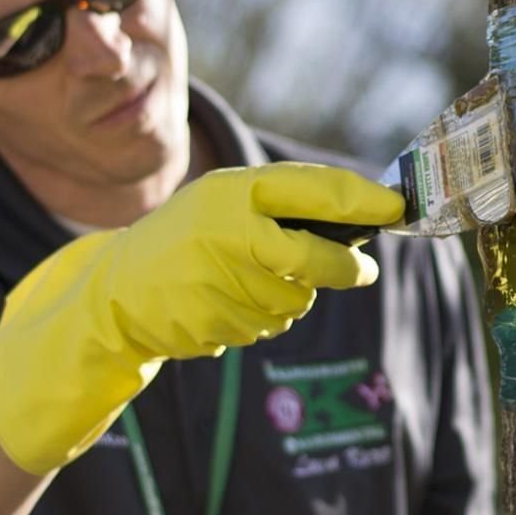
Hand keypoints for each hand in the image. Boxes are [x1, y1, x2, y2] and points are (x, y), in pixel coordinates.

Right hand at [0, 163, 402, 471]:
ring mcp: (221, 282)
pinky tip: (226, 301)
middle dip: (346, 269)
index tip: (398, 207)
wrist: (116, 292)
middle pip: (315, 259)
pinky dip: (261, 316)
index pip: (317, 191)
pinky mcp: (215, 323)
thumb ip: (284, 206)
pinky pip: (268, 324)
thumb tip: (363, 220)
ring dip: (291, 294)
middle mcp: (230, 232)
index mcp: (235, 190)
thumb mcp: (226, 202)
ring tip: (249, 278)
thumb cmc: (186, 238)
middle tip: (367, 273)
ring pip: (296, 297)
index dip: (365, 200)